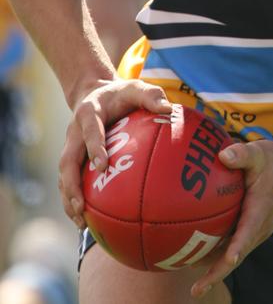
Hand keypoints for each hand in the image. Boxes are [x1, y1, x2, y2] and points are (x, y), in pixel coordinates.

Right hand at [58, 78, 171, 229]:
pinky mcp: (71, 158)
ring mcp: (70, 147)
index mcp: (89, 112)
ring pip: (63, 176)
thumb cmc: (121, 93)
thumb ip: (151, 96)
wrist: (93, 92)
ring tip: (81, 223)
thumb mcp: (136, 87)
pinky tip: (86, 221)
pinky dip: (73, 200)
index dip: (94, 147)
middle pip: (66, 161)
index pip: (90, 130)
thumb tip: (171, 111)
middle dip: (71, 185)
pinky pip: (68, 181)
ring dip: (69, 199)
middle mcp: (74, 132)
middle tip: (82, 206)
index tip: (102, 166)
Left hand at [190, 140, 272, 298]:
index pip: (247, 235)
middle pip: (236, 256)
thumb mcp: (259, 153)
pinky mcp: (250, 229)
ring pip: (233, 254)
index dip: (236, 250)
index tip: (227, 262)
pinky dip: (217, 252)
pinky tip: (196, 251)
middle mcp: (258, 228)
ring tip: (189, 276)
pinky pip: (232, 244)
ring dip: (214, 267)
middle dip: (217, 273)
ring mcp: (254, 231)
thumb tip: (223, 155)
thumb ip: (241, 154)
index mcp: (260, 212)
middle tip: (196, 289)